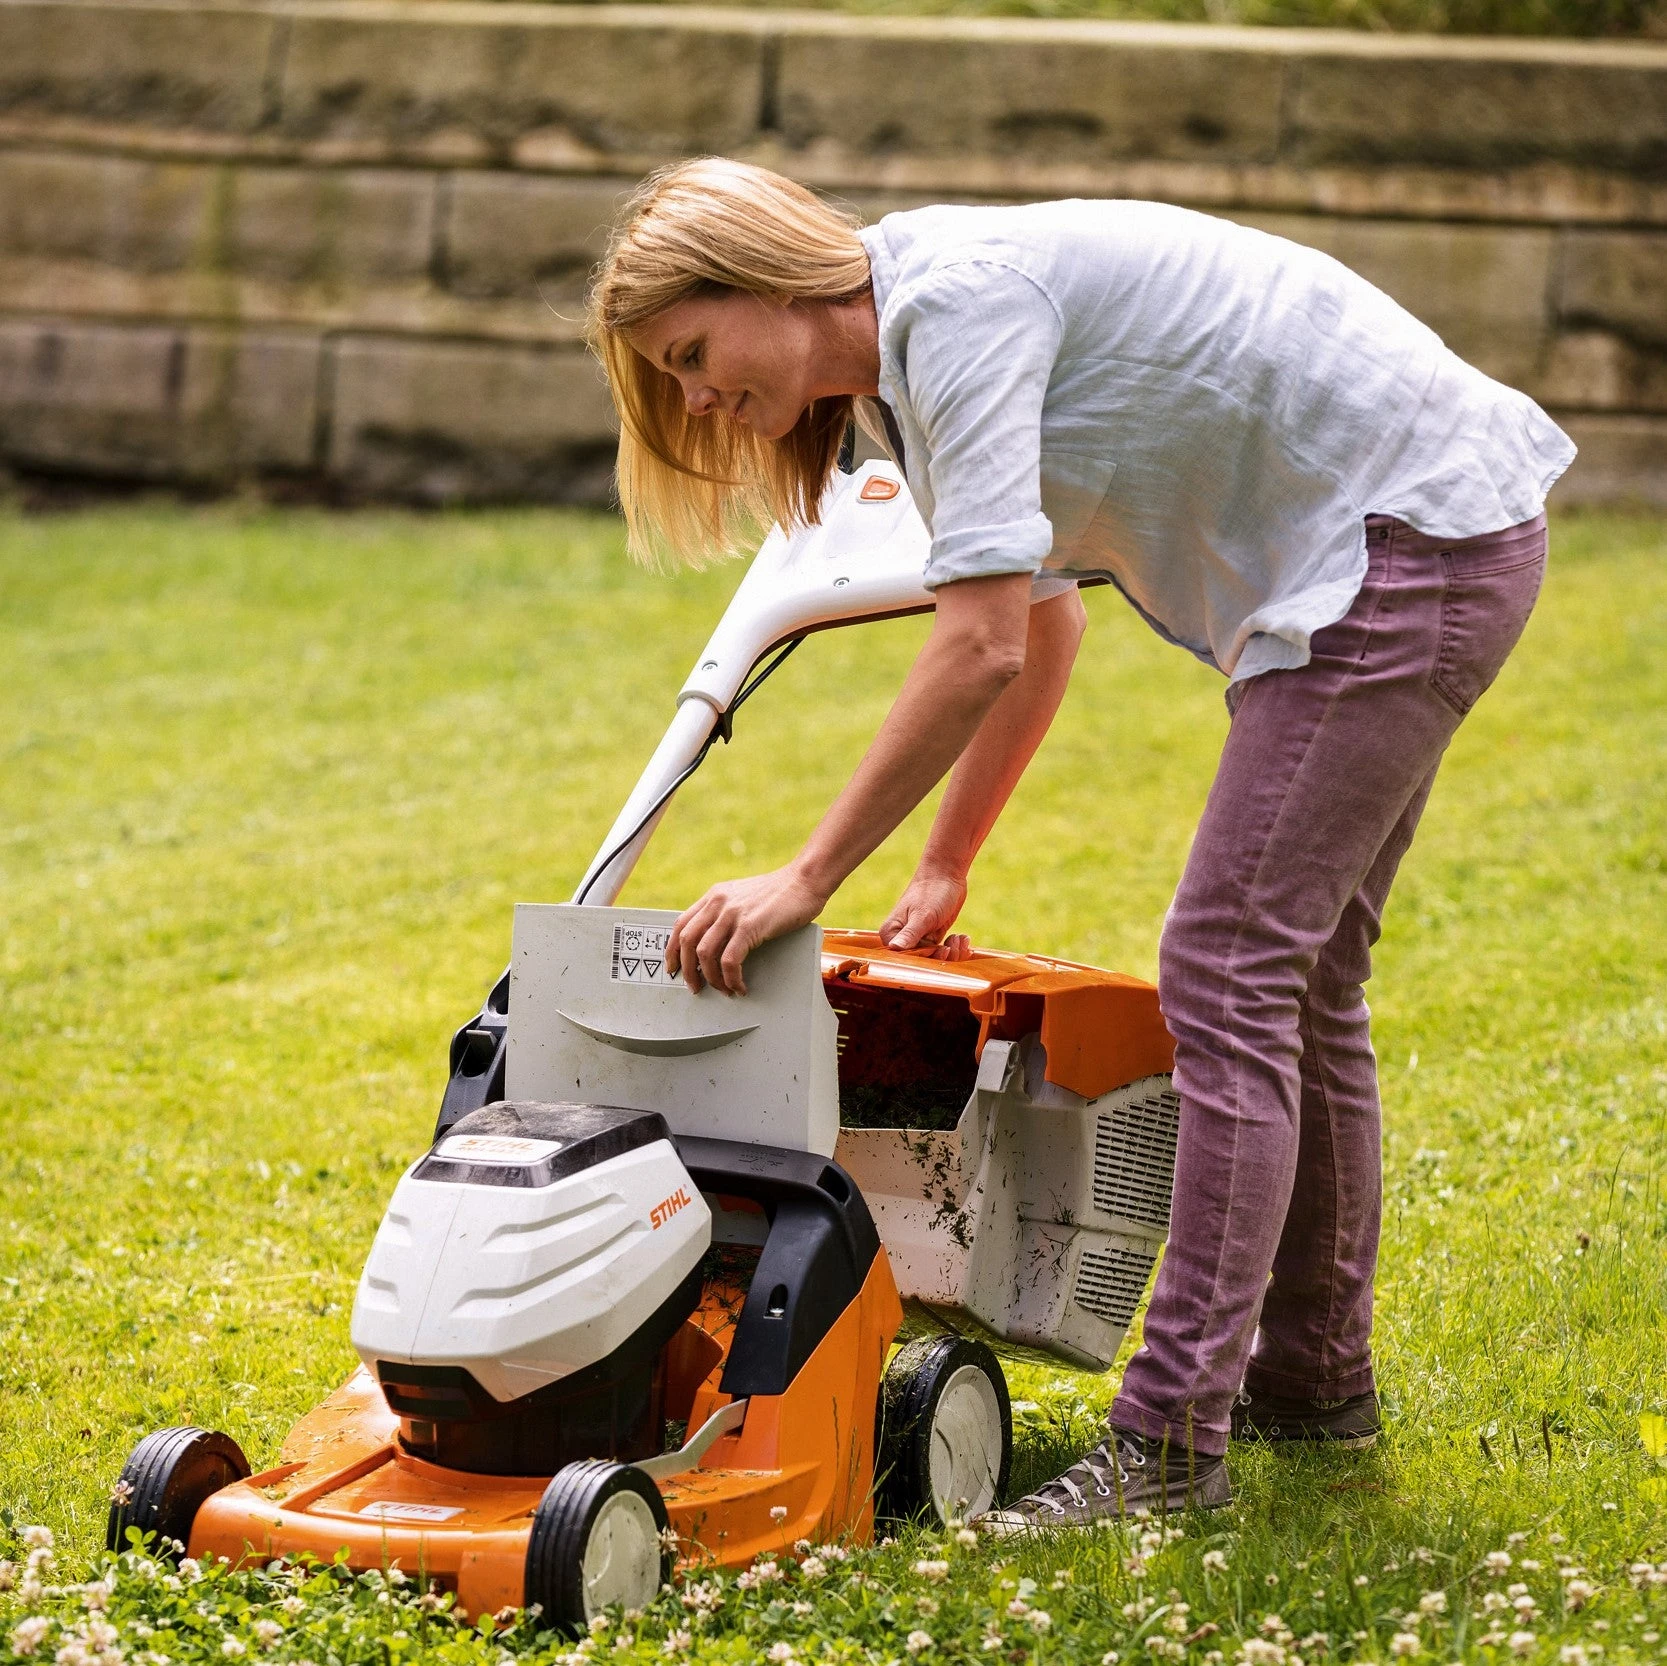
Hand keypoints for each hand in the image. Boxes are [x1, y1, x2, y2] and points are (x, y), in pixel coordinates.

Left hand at [667, 864, 828, 995]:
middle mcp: (718, 903)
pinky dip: (731, 979)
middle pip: (686, 941)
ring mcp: (732, 914)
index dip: (672, 950)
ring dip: (711, 979)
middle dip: (687, 970)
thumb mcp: (743, 897)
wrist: (804, 881)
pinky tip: (740, 985)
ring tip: (723, 990)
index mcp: (714, 896)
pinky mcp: (749, 926)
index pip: (681, 925)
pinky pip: (729, 961)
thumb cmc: (780, 892)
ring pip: (704, 954)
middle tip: (695, 987)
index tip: (674, 967)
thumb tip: (716, 941)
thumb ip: (726, 912)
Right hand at [879, 866, 972, 959]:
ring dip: (952, 951)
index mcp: (892, 932)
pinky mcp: (933, 936)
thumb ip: (909, 934)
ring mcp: (919, 937)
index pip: (904, 958)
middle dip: (941, 956)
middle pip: (921, 960)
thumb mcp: (923, 915)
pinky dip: (955, 947)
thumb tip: (893, 948)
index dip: (924, 958)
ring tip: (959, 939)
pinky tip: (962, 938)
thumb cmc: (931, 891)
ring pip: (935, 957)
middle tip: (953, 945)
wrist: (947, 874)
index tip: (939, 950)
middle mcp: (902, 937)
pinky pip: (943, 950)